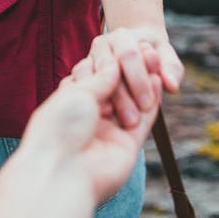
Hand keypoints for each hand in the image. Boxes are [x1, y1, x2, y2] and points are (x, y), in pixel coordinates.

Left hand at [21, 57, 161, 204]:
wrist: (64, 172)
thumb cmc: (61, 128)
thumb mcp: (78, 92)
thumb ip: (101, 78)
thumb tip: (117, 63)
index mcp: (69, 104)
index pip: (91, 77)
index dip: (106, 63)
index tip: (118, 45)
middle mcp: (89, 118)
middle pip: (113, 89)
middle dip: (127, 70)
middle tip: (141, 48)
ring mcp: (109, 132)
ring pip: (130, 101)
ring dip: (141, 81)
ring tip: (151, 56)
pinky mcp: (128, 146)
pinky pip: (144, 120)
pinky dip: (152, 100)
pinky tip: (157, 80)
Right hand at [75, 28, 182, 128]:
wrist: (138, 54)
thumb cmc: (156, 58)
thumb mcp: (168, 61)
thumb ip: (172, 71)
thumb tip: (171, 85)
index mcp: (123, 36)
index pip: (129, 54)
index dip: (138, 79)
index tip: (149, 104)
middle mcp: (102, 44)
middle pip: (108, 67)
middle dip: (121, 95)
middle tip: (133, 121)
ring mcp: (89, 58)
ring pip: (92, 77)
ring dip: (101, 99)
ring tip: (113, 120)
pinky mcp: (80, 75)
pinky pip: (78, 86)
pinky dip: (88, 100)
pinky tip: (97, 117)